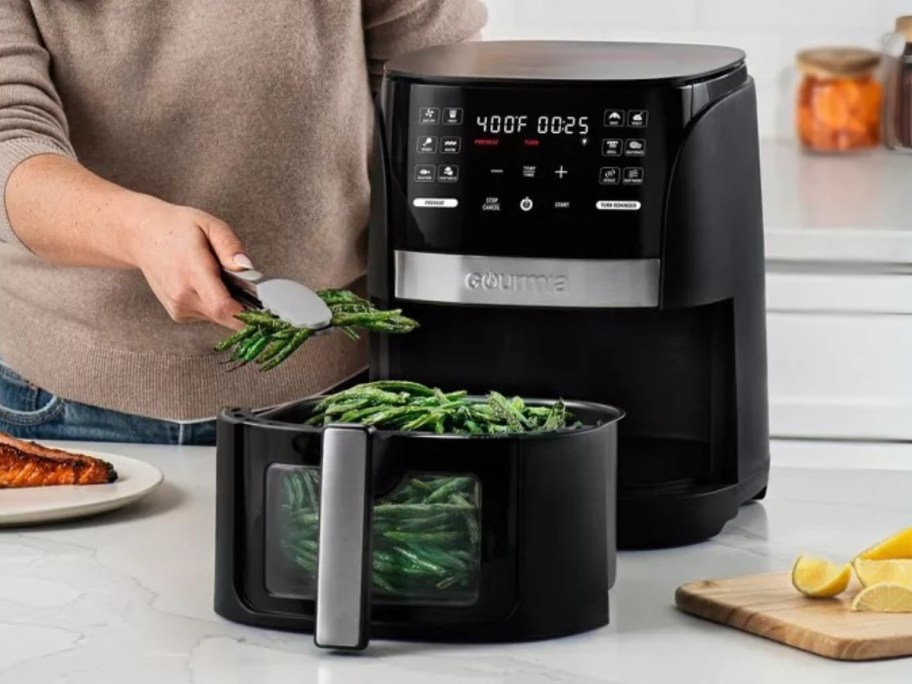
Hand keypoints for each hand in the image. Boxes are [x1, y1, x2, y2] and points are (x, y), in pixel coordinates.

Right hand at [124, 197, 249, 329]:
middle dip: (244, 308)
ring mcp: (178, 308)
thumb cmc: (176, 227)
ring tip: (220, 279)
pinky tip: (208, 286)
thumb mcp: (209, 225)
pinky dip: (215, 305)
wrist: (141, 236)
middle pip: (225, 316)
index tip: (266, 311)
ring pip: (218, 318)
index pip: (223, 307)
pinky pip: (208, 316)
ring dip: (229, 305)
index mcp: (192, 271)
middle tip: (250, 289)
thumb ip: (229, 246)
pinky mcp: (178, 314)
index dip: (248, 315)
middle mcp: (183, 295)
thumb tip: (247, 266)